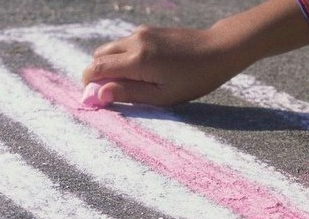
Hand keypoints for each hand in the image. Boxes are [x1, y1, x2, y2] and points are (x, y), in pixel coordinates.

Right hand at [81, 0, 308, 105]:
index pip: (96, 68)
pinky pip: (125, 44)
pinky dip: (124, 57)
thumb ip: (129, 94)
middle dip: (98, 74)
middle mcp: (135, 42)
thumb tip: (100, 95)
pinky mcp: (149, 30)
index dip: (89, 84)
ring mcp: (141, 33)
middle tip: (113, 92)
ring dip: (112, 65)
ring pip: (111, 48)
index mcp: (137, 60)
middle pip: (99, 55)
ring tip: (132, 82)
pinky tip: (145, 70)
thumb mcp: (163, 96)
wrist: (219, 49)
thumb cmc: (194, 79)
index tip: (95, 98)